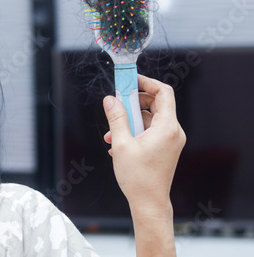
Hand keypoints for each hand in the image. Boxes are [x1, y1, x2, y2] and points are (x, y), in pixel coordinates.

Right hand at [103, 75, 185, 209]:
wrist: (149, 203)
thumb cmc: (138, 178)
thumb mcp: (122, 144)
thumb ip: (116, 118)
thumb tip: (110, 99)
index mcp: (167, 127)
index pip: (163, 92)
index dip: (147, 82)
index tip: (130, 81)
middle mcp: (173, 131)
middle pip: (156, 104)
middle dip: (133, 103)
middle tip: (116, 105)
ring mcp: (171, 141)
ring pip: (150, 118)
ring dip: (130, 120)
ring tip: (112, 132)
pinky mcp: (166, 148)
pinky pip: (150, 131)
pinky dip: (135, 131)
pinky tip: (118, 143)